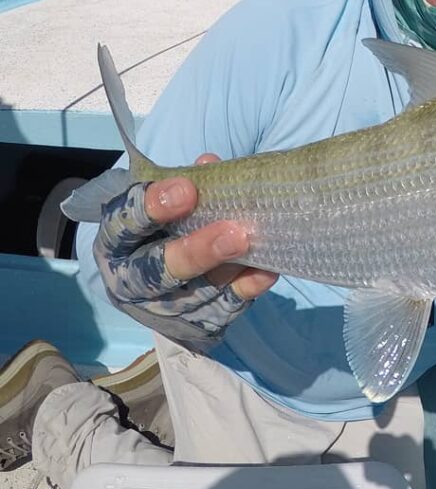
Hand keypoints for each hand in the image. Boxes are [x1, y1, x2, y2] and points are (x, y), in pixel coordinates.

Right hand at [93, 154, 277, 348]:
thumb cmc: (166, 226)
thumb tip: (210, 164)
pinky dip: (246, 289)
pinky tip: (266, 270)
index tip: (187, 189)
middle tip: (234, 232)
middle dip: (196, 252)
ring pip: (194, 295)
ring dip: (227, 271)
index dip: (152, 208)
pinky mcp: (195, 324)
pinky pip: (222, 310)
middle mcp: (131, 282)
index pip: (123, 226)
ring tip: (253, 245)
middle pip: (158, 272)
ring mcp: (162, 309)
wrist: (166, 278)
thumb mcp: (165, 201)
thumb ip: (185, 183)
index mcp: (115, 243)